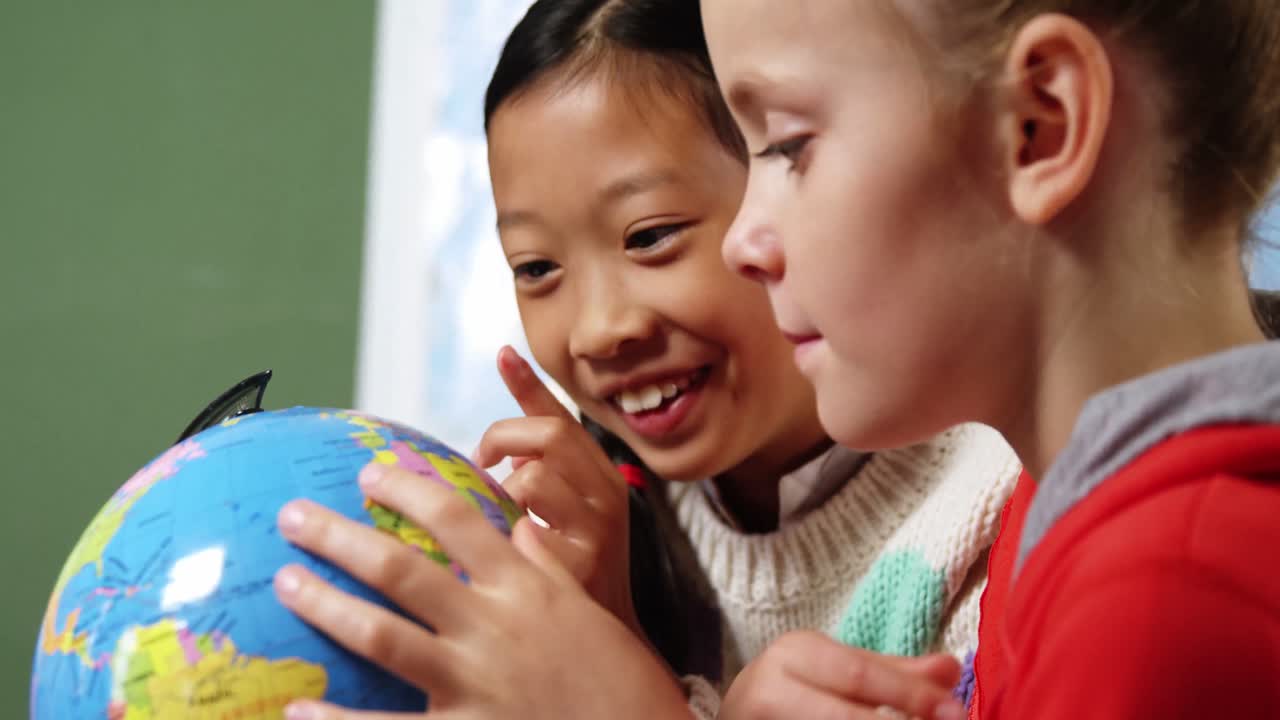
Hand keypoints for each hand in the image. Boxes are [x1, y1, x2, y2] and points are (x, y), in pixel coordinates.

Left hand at [273, 463, 691, 719]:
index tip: (369, 473)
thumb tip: (516, 530)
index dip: (407, 490)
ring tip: (284, 582)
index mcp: (526, 586)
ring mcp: (477, 681)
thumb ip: (545, 568)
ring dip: (327, 605)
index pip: (458, 519)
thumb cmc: (618, 677)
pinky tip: (297, 707)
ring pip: (384, 634)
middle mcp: (495, 625)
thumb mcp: (585, 610)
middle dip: (340, 538)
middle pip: (401, 569)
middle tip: (292, 517)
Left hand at [472, 346, 636, 632]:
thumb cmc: (571, 575)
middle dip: (503, 436)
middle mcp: (607, 494)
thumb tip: (498, 444)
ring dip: (505, 487)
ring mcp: (595, 528)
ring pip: (537, 474)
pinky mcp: (576, 562)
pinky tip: (505, 545)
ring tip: (500, 512)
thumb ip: (534, 474)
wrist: (604, 647)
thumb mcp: (562, 515)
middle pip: (551, 433)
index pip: (562, 416)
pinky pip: (525, 523)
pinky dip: (507, 525)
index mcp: (601, 476)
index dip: (529, 384)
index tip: (501, 352)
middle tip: (481, 461)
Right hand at [720, 631, 966, 719]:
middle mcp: (771, 686)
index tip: (957, 713)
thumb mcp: (839, 668)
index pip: (861, 674)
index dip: (912, 696)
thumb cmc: (798, 685)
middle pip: (845, 717)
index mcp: (796, 652)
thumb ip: (895, 672)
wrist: (736, 712)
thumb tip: (952, 669)